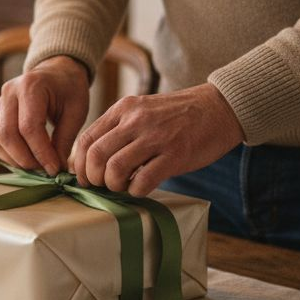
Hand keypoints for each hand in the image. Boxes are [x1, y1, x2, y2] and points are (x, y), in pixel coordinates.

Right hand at [0, 55, 90, 174]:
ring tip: (37, 166)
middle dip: (26, 159)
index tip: (54, 169)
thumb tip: (55, 169)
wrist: (56, 72)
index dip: (40, 152)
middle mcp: (9, 92)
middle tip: (45, 170)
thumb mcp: (76, 111)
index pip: (29, 127)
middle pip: (7, 135)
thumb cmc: (69, 90)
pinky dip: (7, 155)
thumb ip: (64, 139)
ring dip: (15, 160)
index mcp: (31, 86)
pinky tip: (26, 159)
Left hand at [72, 83, 243, 195]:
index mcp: (124, 109)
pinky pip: (143, 181)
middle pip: (96, 156)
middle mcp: (136, 120)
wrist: (220, 108)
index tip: (85, 178)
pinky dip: (137, 191)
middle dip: (94, 178)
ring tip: (124, 187)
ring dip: (114, 186)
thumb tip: (90, 160)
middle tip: (104, 185)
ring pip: (115, 169)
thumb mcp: (143, 111)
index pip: (86, 139)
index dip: (79, 164)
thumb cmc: (178, 115)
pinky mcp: (176, 155)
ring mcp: (156, 137)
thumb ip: (118, 129)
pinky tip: (142, 188)